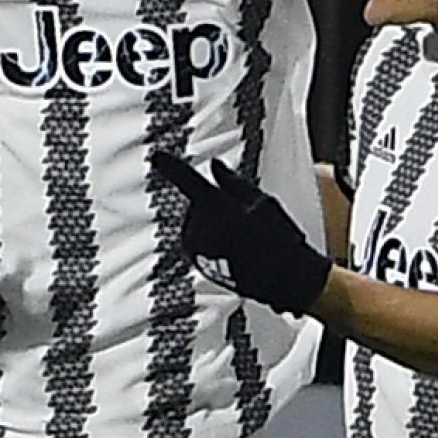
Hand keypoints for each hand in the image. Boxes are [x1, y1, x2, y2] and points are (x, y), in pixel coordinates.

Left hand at [154, 155, 332, 313]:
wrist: (280, 281)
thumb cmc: (276, 239)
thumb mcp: (261, 201)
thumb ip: (232, 182)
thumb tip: (215, 166)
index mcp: (211, 203)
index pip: (182, 177)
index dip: (168, 164)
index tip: (157, 157)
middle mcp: (196, 225)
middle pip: (199, 204)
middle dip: (216, 207)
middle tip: (246, 221)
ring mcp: (194, 246)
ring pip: (200, 223)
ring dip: (215, 225)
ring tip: (244, 240)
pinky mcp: (196, 261)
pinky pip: (200, 241)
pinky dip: (214, 242)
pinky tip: (238, 252)